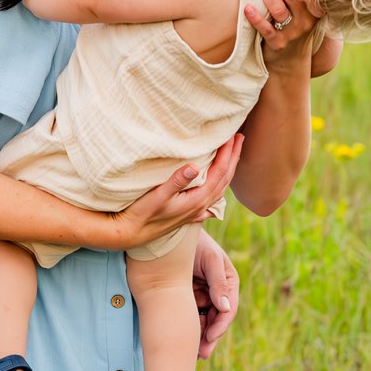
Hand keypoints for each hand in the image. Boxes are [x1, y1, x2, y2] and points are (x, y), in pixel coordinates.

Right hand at [109, 132, 243, 251]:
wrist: (131, 234)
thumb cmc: (142, 213)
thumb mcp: (157, 195)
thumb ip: (176, 181)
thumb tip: (194, 166)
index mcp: (197, 199)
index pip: (219, 172)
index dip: (227, 153)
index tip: (232, 136)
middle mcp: (201, 206)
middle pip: (225, 179)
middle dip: (233, 158)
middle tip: (240, 138)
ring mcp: (196, 211)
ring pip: (220, 188)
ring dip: (228, 170)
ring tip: (232, 155)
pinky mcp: (189, 214)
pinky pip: (212, 198)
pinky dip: (219, 187)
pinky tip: (219, 187)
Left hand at [193, 230, 238, 360]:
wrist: (172, 234)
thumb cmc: (195, 243)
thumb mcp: (209, 259)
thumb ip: (218, 282)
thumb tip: (225, 308)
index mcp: (229, 282)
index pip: (228, 309)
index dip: (220, 326)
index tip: (210, 337)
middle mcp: (218, 291)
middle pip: (216, 320)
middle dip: (209, 338)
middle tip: (200, 354)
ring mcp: (204, 295)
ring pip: (204, 320)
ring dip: (199, 336)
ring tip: (192, 351)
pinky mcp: (190, 296)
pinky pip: (192, 315)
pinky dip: (189, 326)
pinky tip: (183, 338)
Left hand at [245, 0, 320, 63]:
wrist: (290, 63)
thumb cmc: (293, 29)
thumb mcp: (302, 13)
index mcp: (313, 10)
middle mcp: (306, 20)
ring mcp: (292, 33)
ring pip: (278, 7)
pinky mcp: (277, 43)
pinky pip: (266, 29)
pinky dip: (256, 17)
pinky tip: (247, 6)